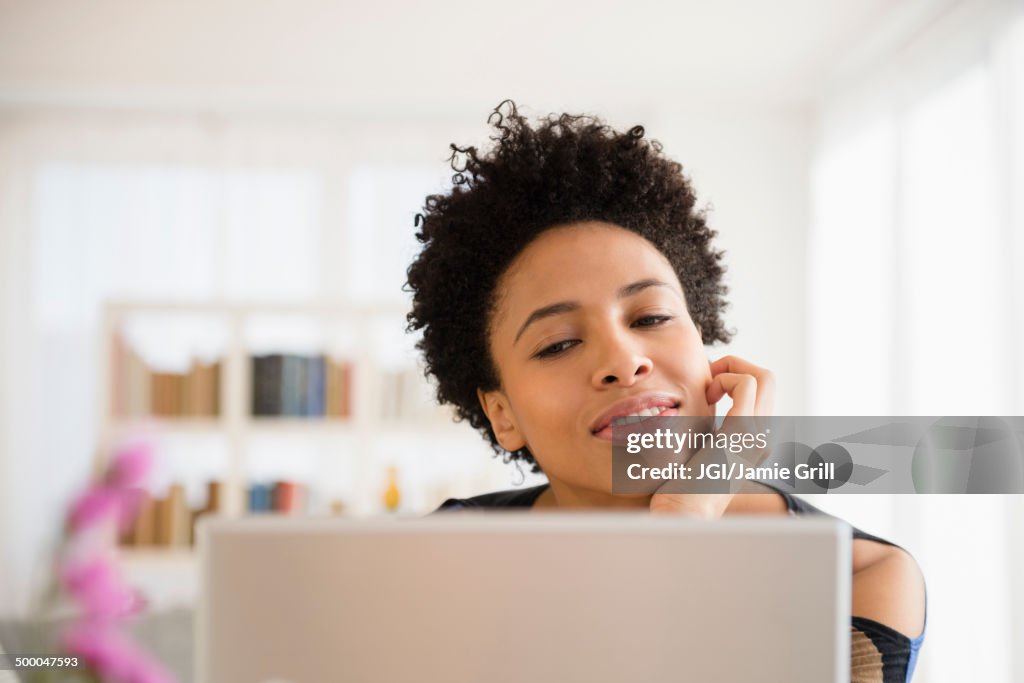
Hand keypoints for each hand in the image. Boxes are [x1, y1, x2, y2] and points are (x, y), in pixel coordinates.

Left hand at [649, 355, 774, 516]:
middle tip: (708, 379)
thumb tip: (690, 412)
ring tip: (707, 388)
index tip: (706, 388)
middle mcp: (763, 437)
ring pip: (764, 376)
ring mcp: (756, 435)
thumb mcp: (698, 453)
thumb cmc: (679, 491)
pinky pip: (746, 384)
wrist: (681, 516)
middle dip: (736, 365)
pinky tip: (706, 394)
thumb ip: (706, 433)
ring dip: (731, 367)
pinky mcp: (741, 433)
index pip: (762, 394)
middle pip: (769, 380)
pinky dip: (725, 376)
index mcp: (755, 442)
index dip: (735, 378)